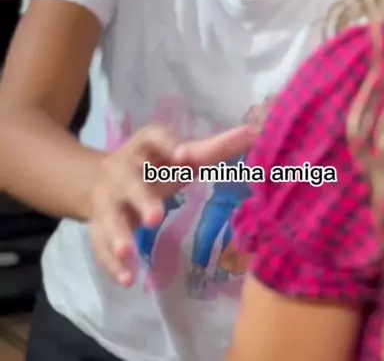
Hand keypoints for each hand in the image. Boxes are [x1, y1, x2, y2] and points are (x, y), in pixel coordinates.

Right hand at [88, 124, 252, 285]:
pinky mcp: (99, 228)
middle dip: (142, 199)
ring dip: (119, 234)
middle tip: (156, 217)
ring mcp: (108, 201)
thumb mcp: (179, 157)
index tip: (184, 156)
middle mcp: (123, 171)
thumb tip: (257, 133)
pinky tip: (127, 279)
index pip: (154, 137)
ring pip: (111, 217)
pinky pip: (100, 246)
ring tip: (129, 251)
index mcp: (145, 148)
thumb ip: (215, 149)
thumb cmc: (153, 167)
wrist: (98, 181)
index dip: (168, 145)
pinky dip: (112, 264)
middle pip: (130, 182)